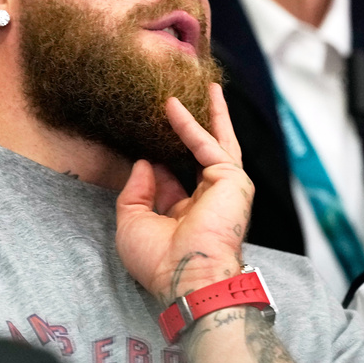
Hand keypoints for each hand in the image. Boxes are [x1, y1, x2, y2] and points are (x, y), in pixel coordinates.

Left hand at [115, 83, 252, 304]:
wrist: (186, 275)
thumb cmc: (160, 261)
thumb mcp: (132, 224)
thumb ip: (135, 191)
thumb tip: (144, 162)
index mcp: (186, 214)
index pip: (173, 178)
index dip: (157, 160)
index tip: (143, 142)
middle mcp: (208, 199)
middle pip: (203, 154)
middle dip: (200, 127)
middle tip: (193, 100)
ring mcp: (224, 187)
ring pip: (217, 141)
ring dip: (211, 114)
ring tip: (206, 87)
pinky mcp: (232, 178)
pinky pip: (207, 143)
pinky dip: (189, 124)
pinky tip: (172, 107)